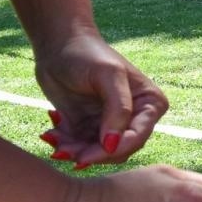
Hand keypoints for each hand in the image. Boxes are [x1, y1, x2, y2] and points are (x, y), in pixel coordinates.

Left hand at [35, 29, 167, 167]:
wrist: (58, 45)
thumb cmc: (87, 53)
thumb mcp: (107, 75)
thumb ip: (118, 109)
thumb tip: (113, 144)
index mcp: (149, 103)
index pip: (137, 137)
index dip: (112, 150)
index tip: (84, 156)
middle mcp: (135, 116)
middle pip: (118, 150)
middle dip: (89, 153)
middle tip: (62, 148)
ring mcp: (111, 123)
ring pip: (98, 153)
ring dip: (74, 150)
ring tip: (53, 137)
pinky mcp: (90, 127)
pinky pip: (81, 147)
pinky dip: (65, 144)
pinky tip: (51, 131)